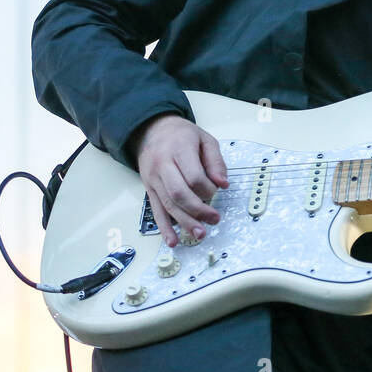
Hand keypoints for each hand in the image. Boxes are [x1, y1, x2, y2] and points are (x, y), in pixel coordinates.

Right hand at [131, 113, 228, 246]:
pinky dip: (164, 228)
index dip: (207, 188)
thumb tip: (223, 184)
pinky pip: (156, 210)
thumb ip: (215, 161)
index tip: (217, 191)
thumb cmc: (181, 135)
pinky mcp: (148, 188)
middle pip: (179, 193)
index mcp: (179, 149)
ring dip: (184, 222)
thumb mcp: (204, 139)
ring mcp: (153, 178)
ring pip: (168, 205)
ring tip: (200, 234)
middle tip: (214, 219)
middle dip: (198, 210)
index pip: (193, 176)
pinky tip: (172, 241)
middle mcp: (162, 164)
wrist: (152, 130)